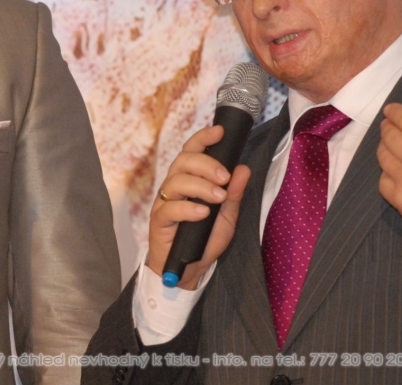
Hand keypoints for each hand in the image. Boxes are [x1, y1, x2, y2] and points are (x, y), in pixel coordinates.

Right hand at [147, 125, 252, 290]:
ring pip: (176, 180)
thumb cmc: (204, 239)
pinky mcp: (159, 220)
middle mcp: (174, 186)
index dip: (203, 138)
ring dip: (200, 186)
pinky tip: (203, 213)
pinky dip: (188, 208)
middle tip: (225, 178)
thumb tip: (243, 168)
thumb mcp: (226, 216)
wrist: (189, 270)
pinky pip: (170, 207)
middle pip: (183, 161)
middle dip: (206, 164)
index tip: (219, 131)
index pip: (192, 151)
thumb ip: (234, 193)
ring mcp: (164, 202)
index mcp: (190, 179)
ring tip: (218, 197)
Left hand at [377, 74, 401, 254]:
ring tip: (394, 146)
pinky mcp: (400, 200)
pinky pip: (382, 180)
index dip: (394, 112)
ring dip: (385, 148)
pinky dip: (387, 174)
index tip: (391, 110)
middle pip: (388, 135)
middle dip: (388, 127)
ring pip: (382, 156)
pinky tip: (399, 171)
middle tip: (391, 126)